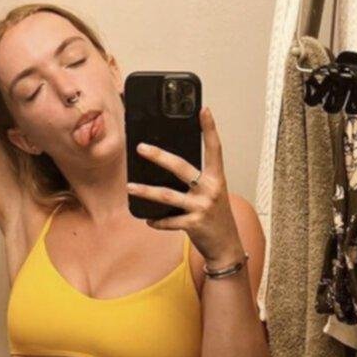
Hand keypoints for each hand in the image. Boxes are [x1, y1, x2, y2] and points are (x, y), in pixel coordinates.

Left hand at [126, 106, 244, 265]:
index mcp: (216, 178)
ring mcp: (202, 207)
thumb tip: (168, 166)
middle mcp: (210, 190)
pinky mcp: (194, 225)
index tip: (203, 110)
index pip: (214, 148)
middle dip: (159, 156)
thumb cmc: (216, 216)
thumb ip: (196, 180)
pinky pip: (168, 221)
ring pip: (167, 195)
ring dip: (145, 191)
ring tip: (130, 187)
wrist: (226, 246)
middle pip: (181, 167)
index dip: (210, 128)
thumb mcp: (212, 193)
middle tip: (141, 147)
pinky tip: (148, 219)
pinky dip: (157, 220)